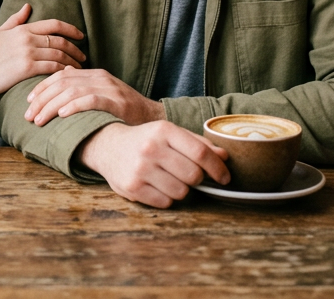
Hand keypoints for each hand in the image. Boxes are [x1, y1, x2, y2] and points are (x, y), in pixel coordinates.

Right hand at [0, 4, 85, 96]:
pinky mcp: (26, 69)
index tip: (81, 36)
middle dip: (75, 49)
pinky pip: (52, 68)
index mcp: (23, 28)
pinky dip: (63, 71)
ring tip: (79, 69)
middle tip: (84, 56)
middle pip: (60, 41)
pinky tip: (68, 76)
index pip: (54, 24)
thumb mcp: (1, 32)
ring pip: (58, 56)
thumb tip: (28, 6)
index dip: (71, 29)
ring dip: (72, 62)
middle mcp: (27, 38)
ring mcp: (27, 53)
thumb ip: (16, 19)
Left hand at [24, 67, 163, 126]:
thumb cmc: (124, 111)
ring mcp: (108, 88)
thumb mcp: (102, 95)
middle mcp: (100, 77)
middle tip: (28, 115)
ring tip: (39, 119)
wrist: (153, 118)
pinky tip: (61, 115)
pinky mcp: (116, 101)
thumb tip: (62, 80)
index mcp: (94, 74)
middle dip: (41, 98)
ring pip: (71, 91)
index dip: (42, 87)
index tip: (27, 101)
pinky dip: (73, 106)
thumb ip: (83, 87)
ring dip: (51, 106)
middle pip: (62, 82)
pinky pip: (90, 100)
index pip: (61, 75)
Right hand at [78, 121, 229, 207]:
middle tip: (190, 176)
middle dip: (197, 179)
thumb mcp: (169, 134)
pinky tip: (158, 186)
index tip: (225, 177)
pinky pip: (165, 202)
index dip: (217, 167)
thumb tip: (224, 156)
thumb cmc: (146, 140)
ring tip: (170, 179)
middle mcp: (151, 148)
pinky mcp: (132, 187)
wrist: (108, 146)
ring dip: (182, 189)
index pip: (200, 152)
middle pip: (193, 175)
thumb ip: (197, 143)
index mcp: (163, 130)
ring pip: (181, 191)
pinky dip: (167, 198)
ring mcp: (140, 169)